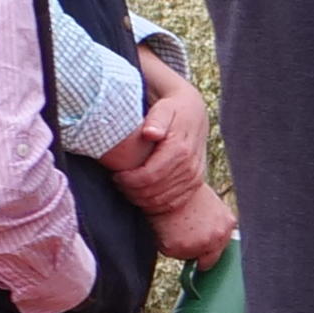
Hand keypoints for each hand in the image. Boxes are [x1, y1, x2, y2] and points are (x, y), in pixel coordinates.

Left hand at [105, 54, 207, 208]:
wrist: (193, 112)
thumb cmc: (172, 109)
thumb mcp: (163, 108)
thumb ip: (156, 120)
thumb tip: (151, 133)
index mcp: (180, 149)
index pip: (150, 176)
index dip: (129, 181)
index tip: (116, 175)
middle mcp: (191, 166)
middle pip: (156, 190)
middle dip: (133, 191)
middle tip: (119, 183)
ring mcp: (195, 176)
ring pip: (166, 199)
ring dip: (143, 199)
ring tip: (128, 189)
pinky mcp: (197, 181)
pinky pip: (177, 202)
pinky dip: (158, 204)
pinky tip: (144, 197)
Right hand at [152, 181, 231, 268]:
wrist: (168, 185)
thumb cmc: (185, 191)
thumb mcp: (211, 206)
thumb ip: (214, 223)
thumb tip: (206, 234)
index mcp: (228, 224)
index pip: (223, 247)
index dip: (211, 250)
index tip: (204, 252)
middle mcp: (218, 237)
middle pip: (209, 260)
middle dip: (198, 256)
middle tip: (184, 244)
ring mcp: (199, 245)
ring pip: (187, 256)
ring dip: (180, 247)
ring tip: (173, 227)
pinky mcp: (178, 248)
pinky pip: (170, 252)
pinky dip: (165, 243)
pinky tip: (165, 228)